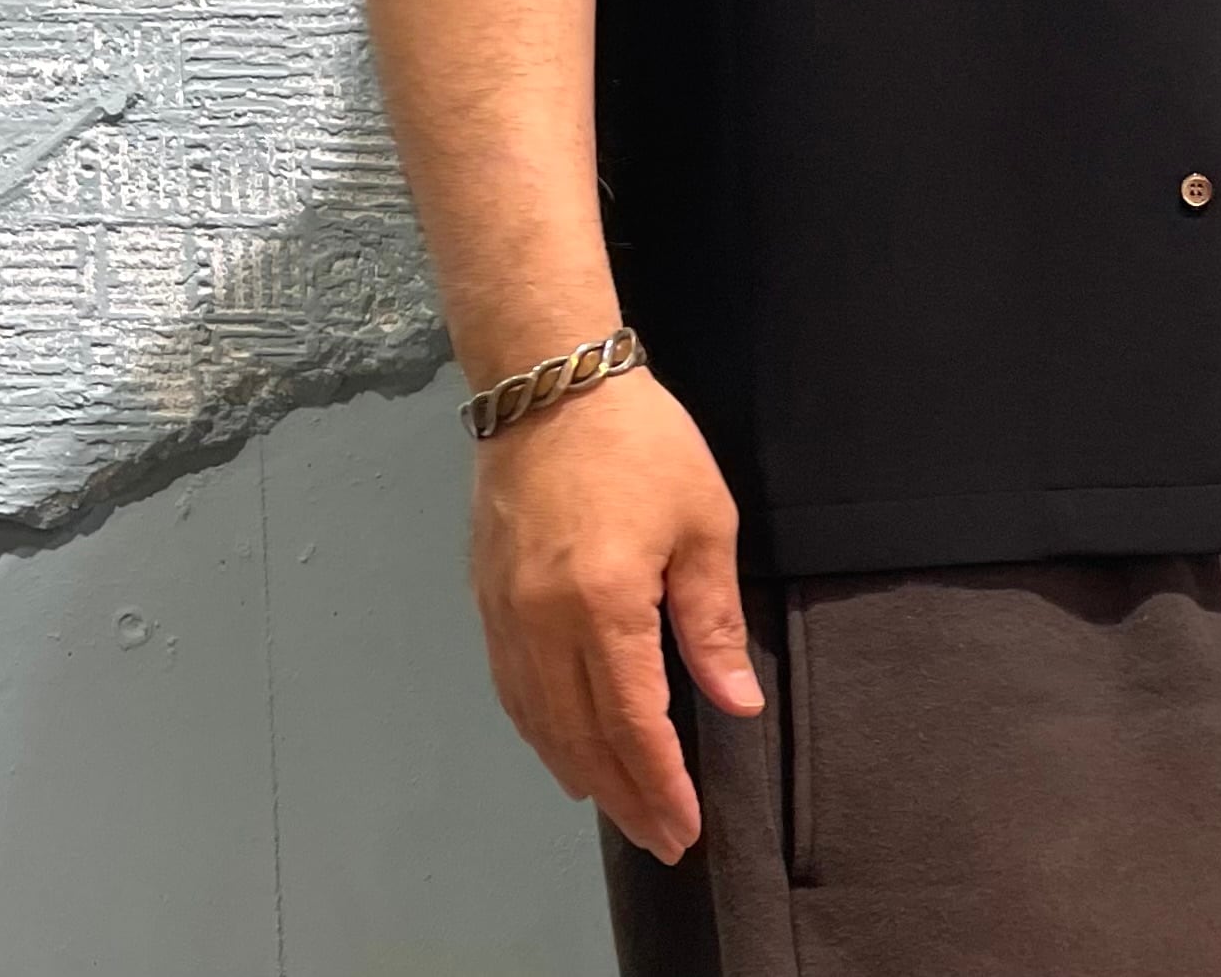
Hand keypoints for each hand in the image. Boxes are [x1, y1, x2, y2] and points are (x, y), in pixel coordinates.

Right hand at [468, 363, 763, 860]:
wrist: (549, 383)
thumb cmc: (640, 442)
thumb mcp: (703, 521)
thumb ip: (712, 619)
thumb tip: (734, 701)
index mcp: (604, 603)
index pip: (633, 724)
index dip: (660, 783)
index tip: (686, 826)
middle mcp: (544, 622)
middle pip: (581, 738)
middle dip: (624, 796)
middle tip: (661, 836)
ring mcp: (506, 613)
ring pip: (538, 722)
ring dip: (578, 772)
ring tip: (618, 806)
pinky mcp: (486, 598)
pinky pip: (512, 689)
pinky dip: (540, 731)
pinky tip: (563, 747)